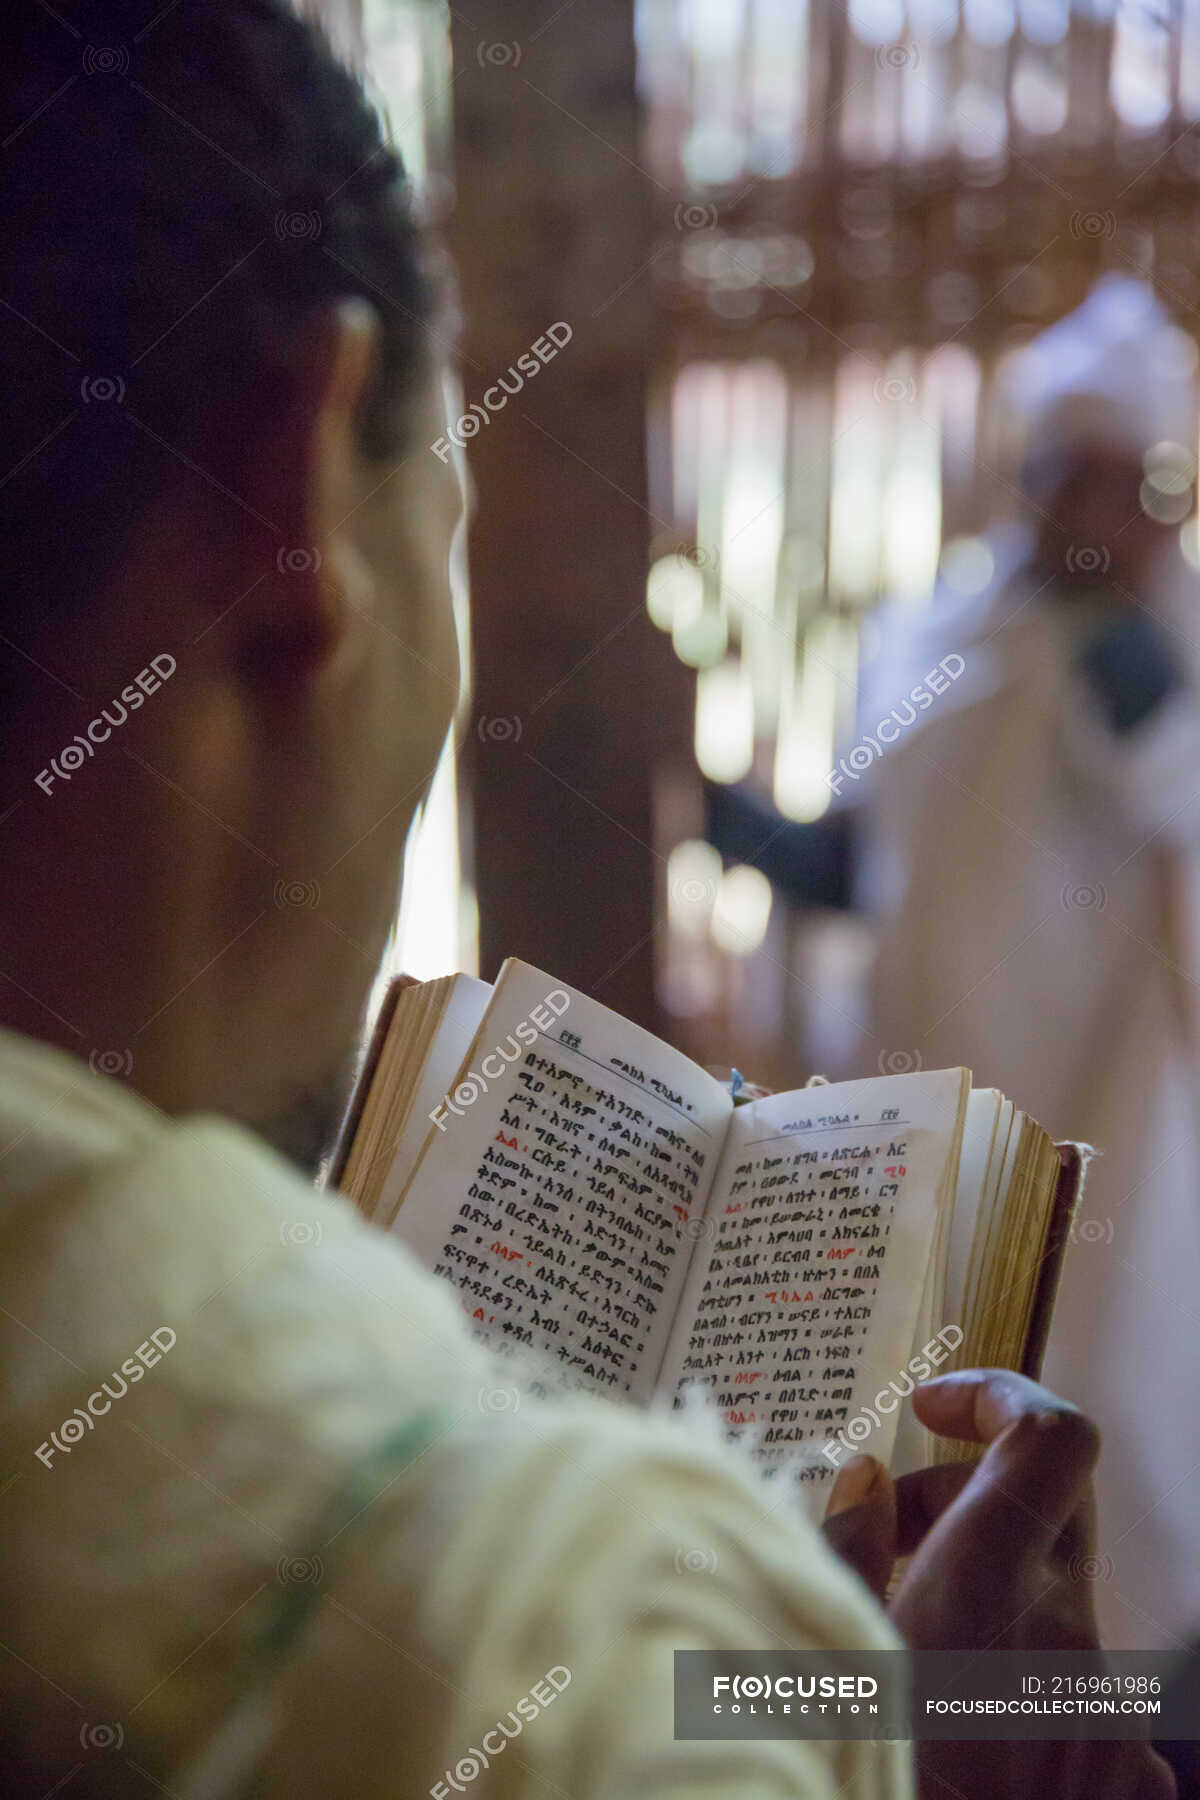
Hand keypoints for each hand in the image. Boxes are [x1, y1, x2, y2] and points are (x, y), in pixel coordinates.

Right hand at [823, 1369, 1175, 1799]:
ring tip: (902, 1645)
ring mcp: (1105, 1717)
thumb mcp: (816, 1662)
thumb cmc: (862, 1786)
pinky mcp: (1126, 1774)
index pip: (1055, 1436)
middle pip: (1046, 1506)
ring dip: (985, 1594)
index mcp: (991, 1596)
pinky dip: (1016, 1677)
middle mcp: (1068, 1643)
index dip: (1002, 1396)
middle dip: (966, 1497)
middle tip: (889, 1536)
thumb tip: (866, 1473)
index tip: (936, 1412)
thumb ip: (837, 1550)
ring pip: (1051, 1600)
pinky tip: (955, 1726)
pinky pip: (1073, 1684)